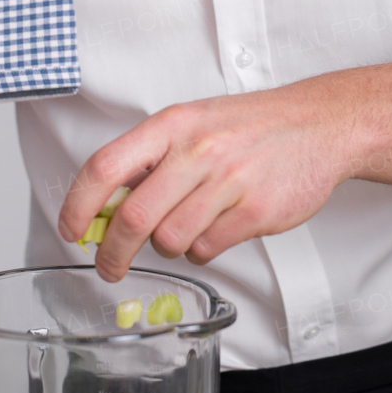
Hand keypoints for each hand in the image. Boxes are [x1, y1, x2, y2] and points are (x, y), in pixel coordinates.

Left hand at [57, 84, 357, 281]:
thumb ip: (152, 159)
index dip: (79, 206)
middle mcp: (196, 151)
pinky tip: (216, 230)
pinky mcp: (254, 212)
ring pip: (170, 239)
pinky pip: (207, 249)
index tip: (71, 231)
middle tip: (109, 268)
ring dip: (168, 247)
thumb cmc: (252, 128)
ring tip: (183, 233)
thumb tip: (107, 207)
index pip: (105, 167)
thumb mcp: (193, 124)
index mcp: (171, 125)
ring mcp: (227, 182)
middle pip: (133, 217)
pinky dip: (202, 250)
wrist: (321, 126)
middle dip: (113, 253)